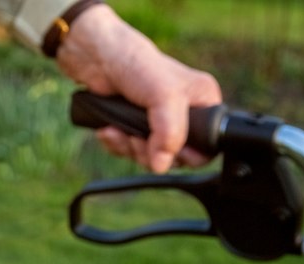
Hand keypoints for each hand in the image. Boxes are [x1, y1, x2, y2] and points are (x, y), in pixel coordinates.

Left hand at [56, 4, 221, 171]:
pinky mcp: (133, 128)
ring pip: (148, 158)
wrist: (97, 58)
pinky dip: (116, 143)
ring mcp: (157, 123)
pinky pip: (127, 152)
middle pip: (173, 159)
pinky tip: (109, 128)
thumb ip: (171, 132)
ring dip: (129, 147)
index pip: (206, 147)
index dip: (185, 154)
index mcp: (203, 103)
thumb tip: (162, 165)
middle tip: (137, 136)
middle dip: (149, 152)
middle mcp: (183, 115)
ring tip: (120, 127)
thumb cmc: (136, 65)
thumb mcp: (165, 96)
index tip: (165, 147)